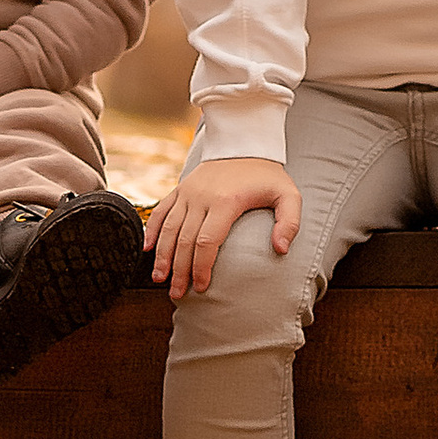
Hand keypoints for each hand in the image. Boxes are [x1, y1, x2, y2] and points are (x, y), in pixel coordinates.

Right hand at [147, 158, 301, 295]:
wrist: (244, 144)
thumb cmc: (268, 176)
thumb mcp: (289, 195)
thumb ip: (289, 223)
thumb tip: (280, 250)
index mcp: (226, 201)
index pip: (207, 241)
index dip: (201, 267)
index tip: (201, 287)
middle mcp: (202, 197)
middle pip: (184, 240)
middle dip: (179, 270)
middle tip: (177, 294)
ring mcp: (188, 192)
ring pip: (168, 228)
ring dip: (162, 256)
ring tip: (159, 279)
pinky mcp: (180, 188)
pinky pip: (161, 211)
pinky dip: (152, 230)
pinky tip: (147, 250)